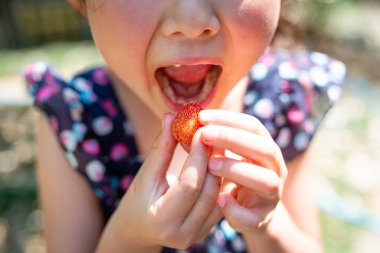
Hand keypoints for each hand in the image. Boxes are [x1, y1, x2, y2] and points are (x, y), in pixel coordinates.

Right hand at [113, 113, 221, 249]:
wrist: (140, 229)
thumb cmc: (138, 200)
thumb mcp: (145, 175)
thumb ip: (160, 148)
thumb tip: (171, 117)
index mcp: (162, 220)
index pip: (190, 184)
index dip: (198, 155)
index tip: (200, 130)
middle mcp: (184, 233)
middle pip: (209, 189)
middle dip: (213, 158)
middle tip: (212, 133)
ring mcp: (199, 234)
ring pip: (220, 194)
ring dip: (220, 167)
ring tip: (216, 144)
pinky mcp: (208, 229)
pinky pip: (222, 200)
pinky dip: (222, 179)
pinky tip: (219, 160)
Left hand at [199, 110, 287, 233]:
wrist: (248, 213)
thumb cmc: (230, 176)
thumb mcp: (220, 156)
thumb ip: (203, 143)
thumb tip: (175, 123)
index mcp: (264, 148)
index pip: (253, 126)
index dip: (229, 119)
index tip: (201, 116)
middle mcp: (275, 169)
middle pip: (265, 149)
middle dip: (234, 139)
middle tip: (204, 134)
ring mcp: (272, 196)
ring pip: (266, 181)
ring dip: (237, 169)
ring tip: (210, 165)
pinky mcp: (261, 220)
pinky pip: (252, 217)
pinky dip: (235, 207)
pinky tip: (218, 199)